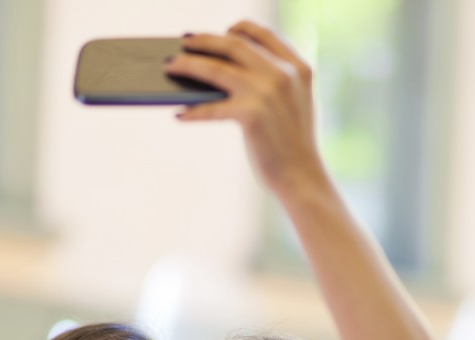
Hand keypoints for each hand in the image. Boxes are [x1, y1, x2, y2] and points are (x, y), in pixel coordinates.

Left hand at [164, 21, 327, 196]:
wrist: (302, 177)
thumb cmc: (293, 146)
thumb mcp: (293, 104)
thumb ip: (273, 82)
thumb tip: (225, 73)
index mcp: (297, 68)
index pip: (263, 34)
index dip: (239, 27)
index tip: (223, 29)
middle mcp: (283, 74)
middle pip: (234, 44)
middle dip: (205, 40)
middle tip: (185, 41)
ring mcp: (267, 92)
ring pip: (216, 69)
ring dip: (188, 65)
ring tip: (171, 66)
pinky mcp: (251, 114)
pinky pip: (210, 107)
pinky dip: (192, 112)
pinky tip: (180, 115)